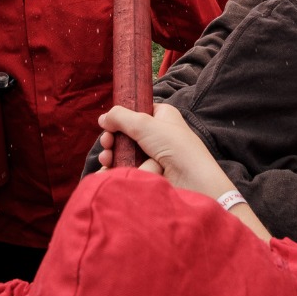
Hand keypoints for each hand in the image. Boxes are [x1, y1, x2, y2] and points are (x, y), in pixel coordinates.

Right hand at [97, 103, 271, 240]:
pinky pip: (127, 170)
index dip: (121, 118)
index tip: (108, 125)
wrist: (193, 183)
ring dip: (111, 155)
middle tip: (106, 143)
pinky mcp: (149, 174)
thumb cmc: (176, 148)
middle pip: (126, 134)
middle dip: (112, 138)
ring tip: (107, 159)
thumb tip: (102, 118)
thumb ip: (121, 118)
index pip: (137, 112)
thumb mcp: (146, 124)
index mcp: (162, 116)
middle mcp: (158, 135)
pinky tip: (107, 172)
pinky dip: (116, 170)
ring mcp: (153, 156)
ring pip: (124, 153)